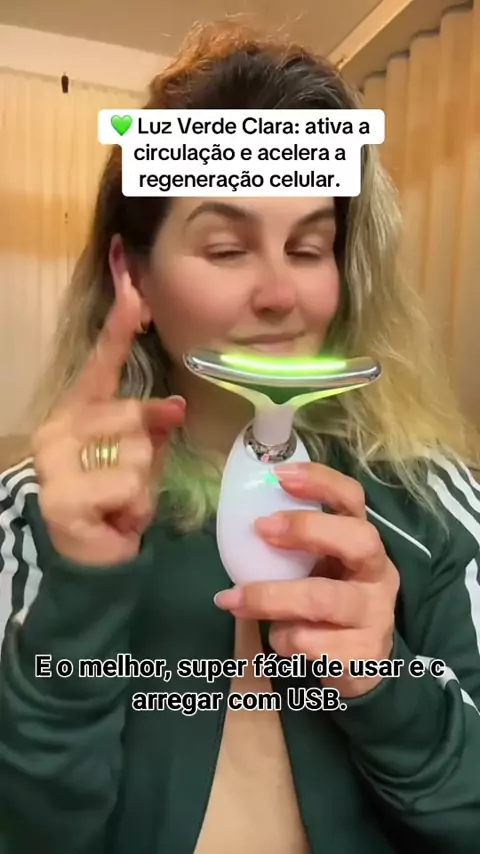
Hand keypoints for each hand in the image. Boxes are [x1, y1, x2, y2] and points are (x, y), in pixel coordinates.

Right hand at [33, 272, 184, 565]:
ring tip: (122, 502)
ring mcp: (56, 462)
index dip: (119, 327)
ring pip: (136, 452)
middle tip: (130, 482)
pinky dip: (135, 508)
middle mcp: (59, 428)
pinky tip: (115, 519)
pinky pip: (128, 486)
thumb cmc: (116, 499)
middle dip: (148, 452)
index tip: (133, 288)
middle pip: (131, 414)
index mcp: (78, 411)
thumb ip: (154, 427)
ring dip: (144, 485)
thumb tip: (174, 405)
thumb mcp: (142, 457)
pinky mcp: (64, 496)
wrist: (90, 556)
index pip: (101, 364)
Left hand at [214, 462, 399, 697]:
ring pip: (324, 599)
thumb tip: (241, 522)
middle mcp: (379, 574)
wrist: (359, 669)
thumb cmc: (328, 607)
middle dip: (308, 529)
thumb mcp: (317, 570)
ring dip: (271, 597)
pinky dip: (283, 639)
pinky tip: (279, 639)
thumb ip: (294, 549)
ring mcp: (376, 615)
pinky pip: (312, 643)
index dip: (321, 482)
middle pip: (359, 540)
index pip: (354, 500)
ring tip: (233, 600)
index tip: (279, 475)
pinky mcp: (365, 655)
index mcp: (365, 544)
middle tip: (261, 527)